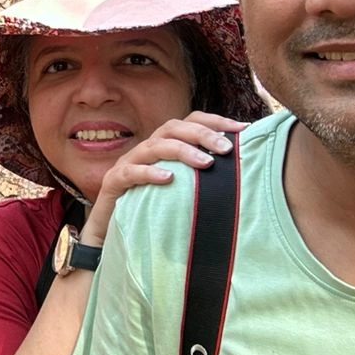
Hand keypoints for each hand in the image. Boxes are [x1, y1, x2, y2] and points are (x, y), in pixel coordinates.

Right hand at [81, 112, 244, 246]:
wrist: (111, 233)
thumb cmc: (150, 210)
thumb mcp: (181, 191)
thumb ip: (202, 179)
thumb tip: (243, 174)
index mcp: (164, 147)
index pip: (189, 121)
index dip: (215, 121)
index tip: (243, 130)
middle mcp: (146, 150)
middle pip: (172, 127)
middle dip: (201, 134)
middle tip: (225, 149)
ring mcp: (128, 164)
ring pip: (154, 146)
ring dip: (182, 151)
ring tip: (205, 163)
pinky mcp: (113, 182)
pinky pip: (130, 172)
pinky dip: (149, 172)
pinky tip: (168, 179)